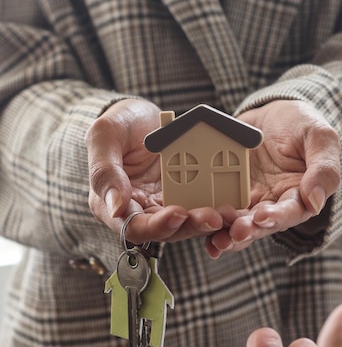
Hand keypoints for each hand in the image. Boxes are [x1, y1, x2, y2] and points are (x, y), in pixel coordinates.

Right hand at [86, 99, 223, 243]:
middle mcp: (140, 211)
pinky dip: (215, 207)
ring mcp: (164, 206)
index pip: (132, 226)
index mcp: (112, 204)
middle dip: (189, 226)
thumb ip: (104, 170)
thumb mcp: (105, 135)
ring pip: (186, 223)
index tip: (177, 213)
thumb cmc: (119, 124)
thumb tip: (115, 207)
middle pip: (165, 230)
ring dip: (206, 222)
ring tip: (226, 213)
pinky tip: (231, 203)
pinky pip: (200, 207)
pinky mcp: (186, 197)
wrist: (143, 116)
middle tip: (213, 217)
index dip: (156, 225)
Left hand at [205, 100, 339, 257]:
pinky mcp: (225, 193)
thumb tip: (315, 202)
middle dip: (247, 231)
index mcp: (299, 196)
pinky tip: (196, 228)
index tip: (264, 216)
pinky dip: (207, 222)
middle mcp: (273, 205)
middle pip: (260, 225)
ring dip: (225, 233)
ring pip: (236, 223)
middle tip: (235, 232)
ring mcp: (248, 201)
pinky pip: (215, 209)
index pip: (292, 212)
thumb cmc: (301, 125)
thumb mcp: (320, 137)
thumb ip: (323, 168)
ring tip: (216, 237)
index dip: (278, 217)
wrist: (271, 114)